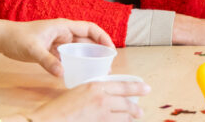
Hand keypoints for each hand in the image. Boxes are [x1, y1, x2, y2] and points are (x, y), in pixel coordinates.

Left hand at [0, 19, 113, 76]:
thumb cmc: (17, 38)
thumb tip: (62, 73)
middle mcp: (64, 33)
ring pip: (79, 50)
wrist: (3, 39)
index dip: (103, 37)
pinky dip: (76, 64)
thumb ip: (47, 61)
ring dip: (89, 59)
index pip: (90, 29)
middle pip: (88, 41)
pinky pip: (69, 57)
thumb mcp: (33, 49)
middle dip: (99, 51)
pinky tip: (80, 73)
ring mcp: (59, 42)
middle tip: (107, 66)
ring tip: (98, 71)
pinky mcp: (53, 51)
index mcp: (63, 26)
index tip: (111, 49)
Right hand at [28, 79, 148, 121]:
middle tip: (140, 111)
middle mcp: (101, 99)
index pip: (122, 86)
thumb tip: (107, 95)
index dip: (137, 88)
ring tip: (133, 119)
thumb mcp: (78, 92)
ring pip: (123, 117)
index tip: (146, 89)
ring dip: (129, 119)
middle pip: (126, 103)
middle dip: (135, 108)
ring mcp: (101, 115)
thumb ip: (94, 91)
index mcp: (96, 86)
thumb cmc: (58, 108)